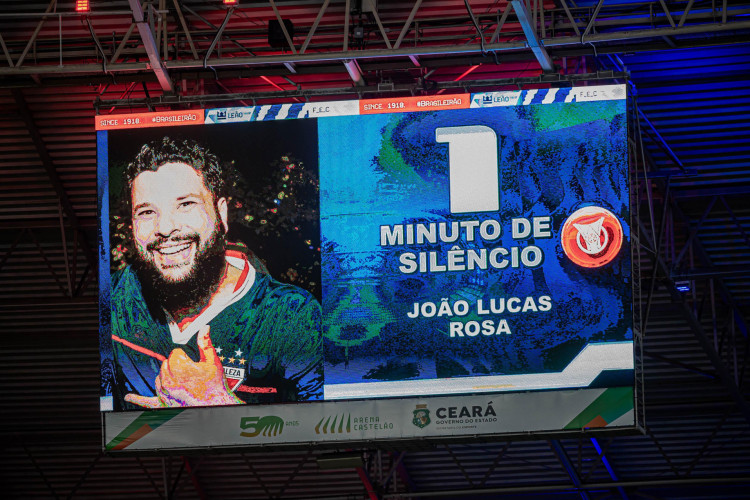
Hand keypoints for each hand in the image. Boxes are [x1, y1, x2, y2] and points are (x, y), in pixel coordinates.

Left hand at [125, 326, 241, 407]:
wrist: (216, 405)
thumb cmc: (215, 385)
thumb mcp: (213, 362)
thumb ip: (205, 344)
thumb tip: (204, 328)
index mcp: (180, 368)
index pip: (175, 353)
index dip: (185, 357)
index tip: (193, 363)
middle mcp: (169, 380)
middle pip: (165, 363)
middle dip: (176, 366)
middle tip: (190, 373)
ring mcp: (164, 393)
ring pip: (159, 377)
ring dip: (167, 377)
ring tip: (183, 382)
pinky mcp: (162, 403)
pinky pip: (147, 401)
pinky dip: (138, 399)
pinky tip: (129, 397)